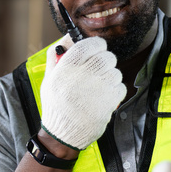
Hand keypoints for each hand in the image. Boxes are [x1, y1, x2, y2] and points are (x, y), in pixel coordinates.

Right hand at [40, 34, 125, 150]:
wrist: (63, 134)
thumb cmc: (56, 104)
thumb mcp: (49, 78)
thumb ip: (57, 56)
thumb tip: (68, 37)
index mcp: (66, 68)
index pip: (88, 44)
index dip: (96, 45)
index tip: (97, 48)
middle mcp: (83, 75)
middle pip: (106, 57)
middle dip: (105, 60)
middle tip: (100, 68)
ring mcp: (98, 88)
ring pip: (115, 71)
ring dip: (110, 76)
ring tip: (100, 86)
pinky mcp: (109, 101)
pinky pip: (120, 86)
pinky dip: (115, 90)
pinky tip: (104, 96)